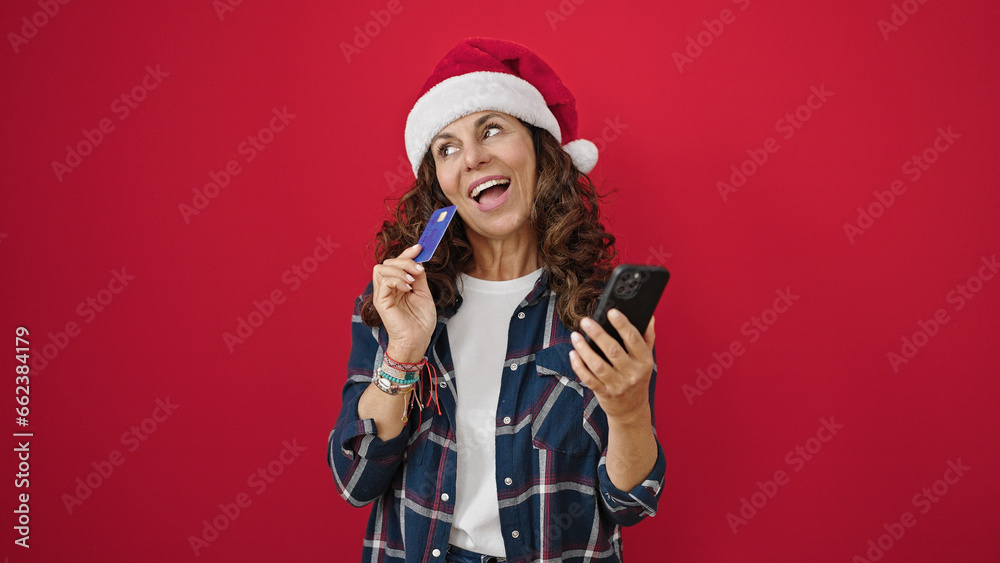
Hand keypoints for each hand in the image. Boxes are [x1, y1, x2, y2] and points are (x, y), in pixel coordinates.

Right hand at [372, 244, 435, 361]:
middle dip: (405, 261)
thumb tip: (418, 261)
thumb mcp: (423, 293)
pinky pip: (384, 281)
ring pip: (381, 268)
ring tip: (412, 281)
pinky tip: (407, 288)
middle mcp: (387, 288)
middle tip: (418, 271)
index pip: (396, 263)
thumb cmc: (420, 321)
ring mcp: (383, 294)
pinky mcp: (381, 302)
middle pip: (388, 262)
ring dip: (400, 270)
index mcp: (397, 285)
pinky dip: (397, 280)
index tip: (420, 247)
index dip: (406, 253)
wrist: (417, 340)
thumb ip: (418, 277)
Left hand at [568, 310, 655, 423]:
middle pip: (613, 351)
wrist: (632, 410)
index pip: (634, 339)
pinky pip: (588, 379)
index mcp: (644, 361)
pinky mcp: (604, 393)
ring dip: (584, 349)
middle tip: (586, 321)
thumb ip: (647, 337)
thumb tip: (648, 315)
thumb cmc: (637, 378)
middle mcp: (632, 373)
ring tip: (576, 336)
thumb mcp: (646, 359)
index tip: (611, 311)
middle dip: (598, 334)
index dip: (623, 324)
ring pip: (598, 365)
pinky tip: (573, 354)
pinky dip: (579, 366)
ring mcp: (617, 385)